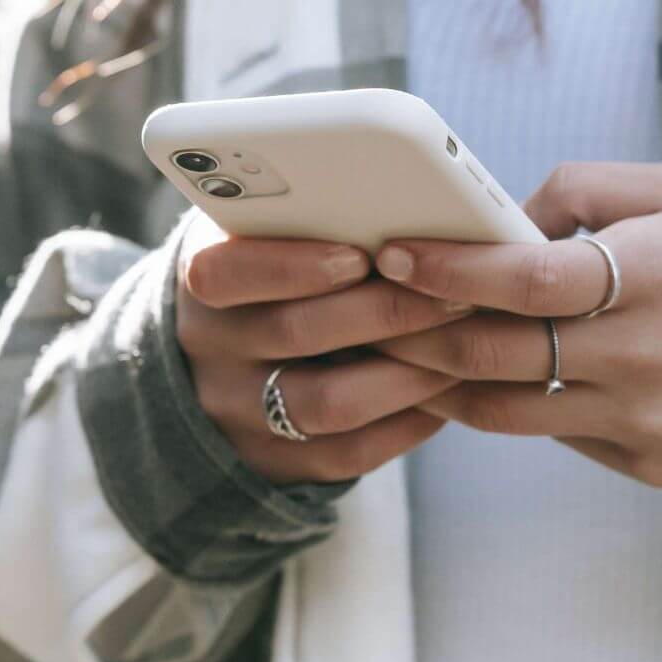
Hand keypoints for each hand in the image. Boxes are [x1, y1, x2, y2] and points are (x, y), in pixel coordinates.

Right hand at [175, 217, 470, 483]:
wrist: (218, 362)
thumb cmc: (270, 274)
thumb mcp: (260, 236)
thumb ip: (304, 218)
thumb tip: (400, 198)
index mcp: (201, 278)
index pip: (227, 272)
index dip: (294, 266)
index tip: (362, 255)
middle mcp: (209, 349)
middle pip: (295, 334)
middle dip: (386, 313)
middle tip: (455, 296)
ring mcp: (236, 413)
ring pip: (328, 404)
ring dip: (406, 375)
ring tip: (460, 348)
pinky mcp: (272, 463)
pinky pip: (347, 454)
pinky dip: (405, 425)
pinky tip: (444, 396)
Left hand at [373, 163, 661, 489]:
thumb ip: (587, 191)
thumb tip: (502, 219)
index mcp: (657, 272)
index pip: (525, 279)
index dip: (449, 268)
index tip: (393, 252)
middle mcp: (646, 355)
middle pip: (495, 353)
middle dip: (415, 331)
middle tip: (368, 308)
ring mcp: (645, 420)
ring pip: (504, 410)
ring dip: (443, 381)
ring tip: (401, 350)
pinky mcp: (647, 464)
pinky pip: (553, 434)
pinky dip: (510, 405)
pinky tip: (481, 377)